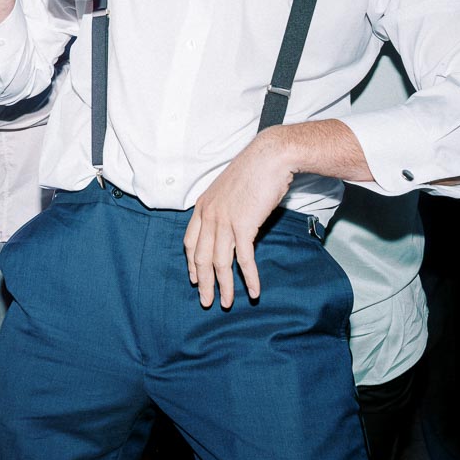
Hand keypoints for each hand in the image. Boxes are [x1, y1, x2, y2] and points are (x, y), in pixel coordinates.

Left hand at [183, 130, 294, 308]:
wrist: (269, 157)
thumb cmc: (253, 172)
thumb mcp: (229, 190)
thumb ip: (223, 209)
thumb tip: (229, 226)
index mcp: (202, 206)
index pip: (190, 242)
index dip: (192, 264)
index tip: (195, 279)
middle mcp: (209, 215)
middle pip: (201, 257)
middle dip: (204, 282)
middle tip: (207, 301)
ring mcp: (224, 221)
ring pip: (220, 262)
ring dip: (224, 286)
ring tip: (227, 302)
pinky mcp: (244, 225)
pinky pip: (244, 259)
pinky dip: (249, 278)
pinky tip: (254, 291)